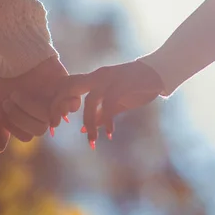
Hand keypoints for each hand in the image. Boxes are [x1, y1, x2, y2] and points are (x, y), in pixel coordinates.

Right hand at [0, 57, 79, 152]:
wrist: (16, 50)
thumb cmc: (5, 77)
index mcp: (28, 119)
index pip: (27, 135)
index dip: (16, 124)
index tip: (4, 104)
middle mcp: (42, 113)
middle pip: (41, 128)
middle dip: (24, 114)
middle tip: (13, 96)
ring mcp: (55, 101)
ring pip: (56, 118)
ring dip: (45, 111)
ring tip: (29, 98)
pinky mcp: (67, 87)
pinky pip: (75, 101)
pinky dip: (69, 103)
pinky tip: (58, 97)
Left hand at [50, 60, 164, 148]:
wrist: (158, 73)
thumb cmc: (137, 87)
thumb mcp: (115, 103)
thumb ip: (100, 115)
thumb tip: (82, 129)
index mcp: (94, 79)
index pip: (66, 87)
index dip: (56, 104)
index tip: (56, 124)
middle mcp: (98, 76)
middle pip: (69, 88)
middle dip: (58, 107)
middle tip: (55, 128)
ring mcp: (110, 78)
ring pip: (90, 101)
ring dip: (88, 122)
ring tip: (92, 140)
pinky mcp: (123, 83)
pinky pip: (109, 103)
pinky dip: (108, 119)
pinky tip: (111, 132)